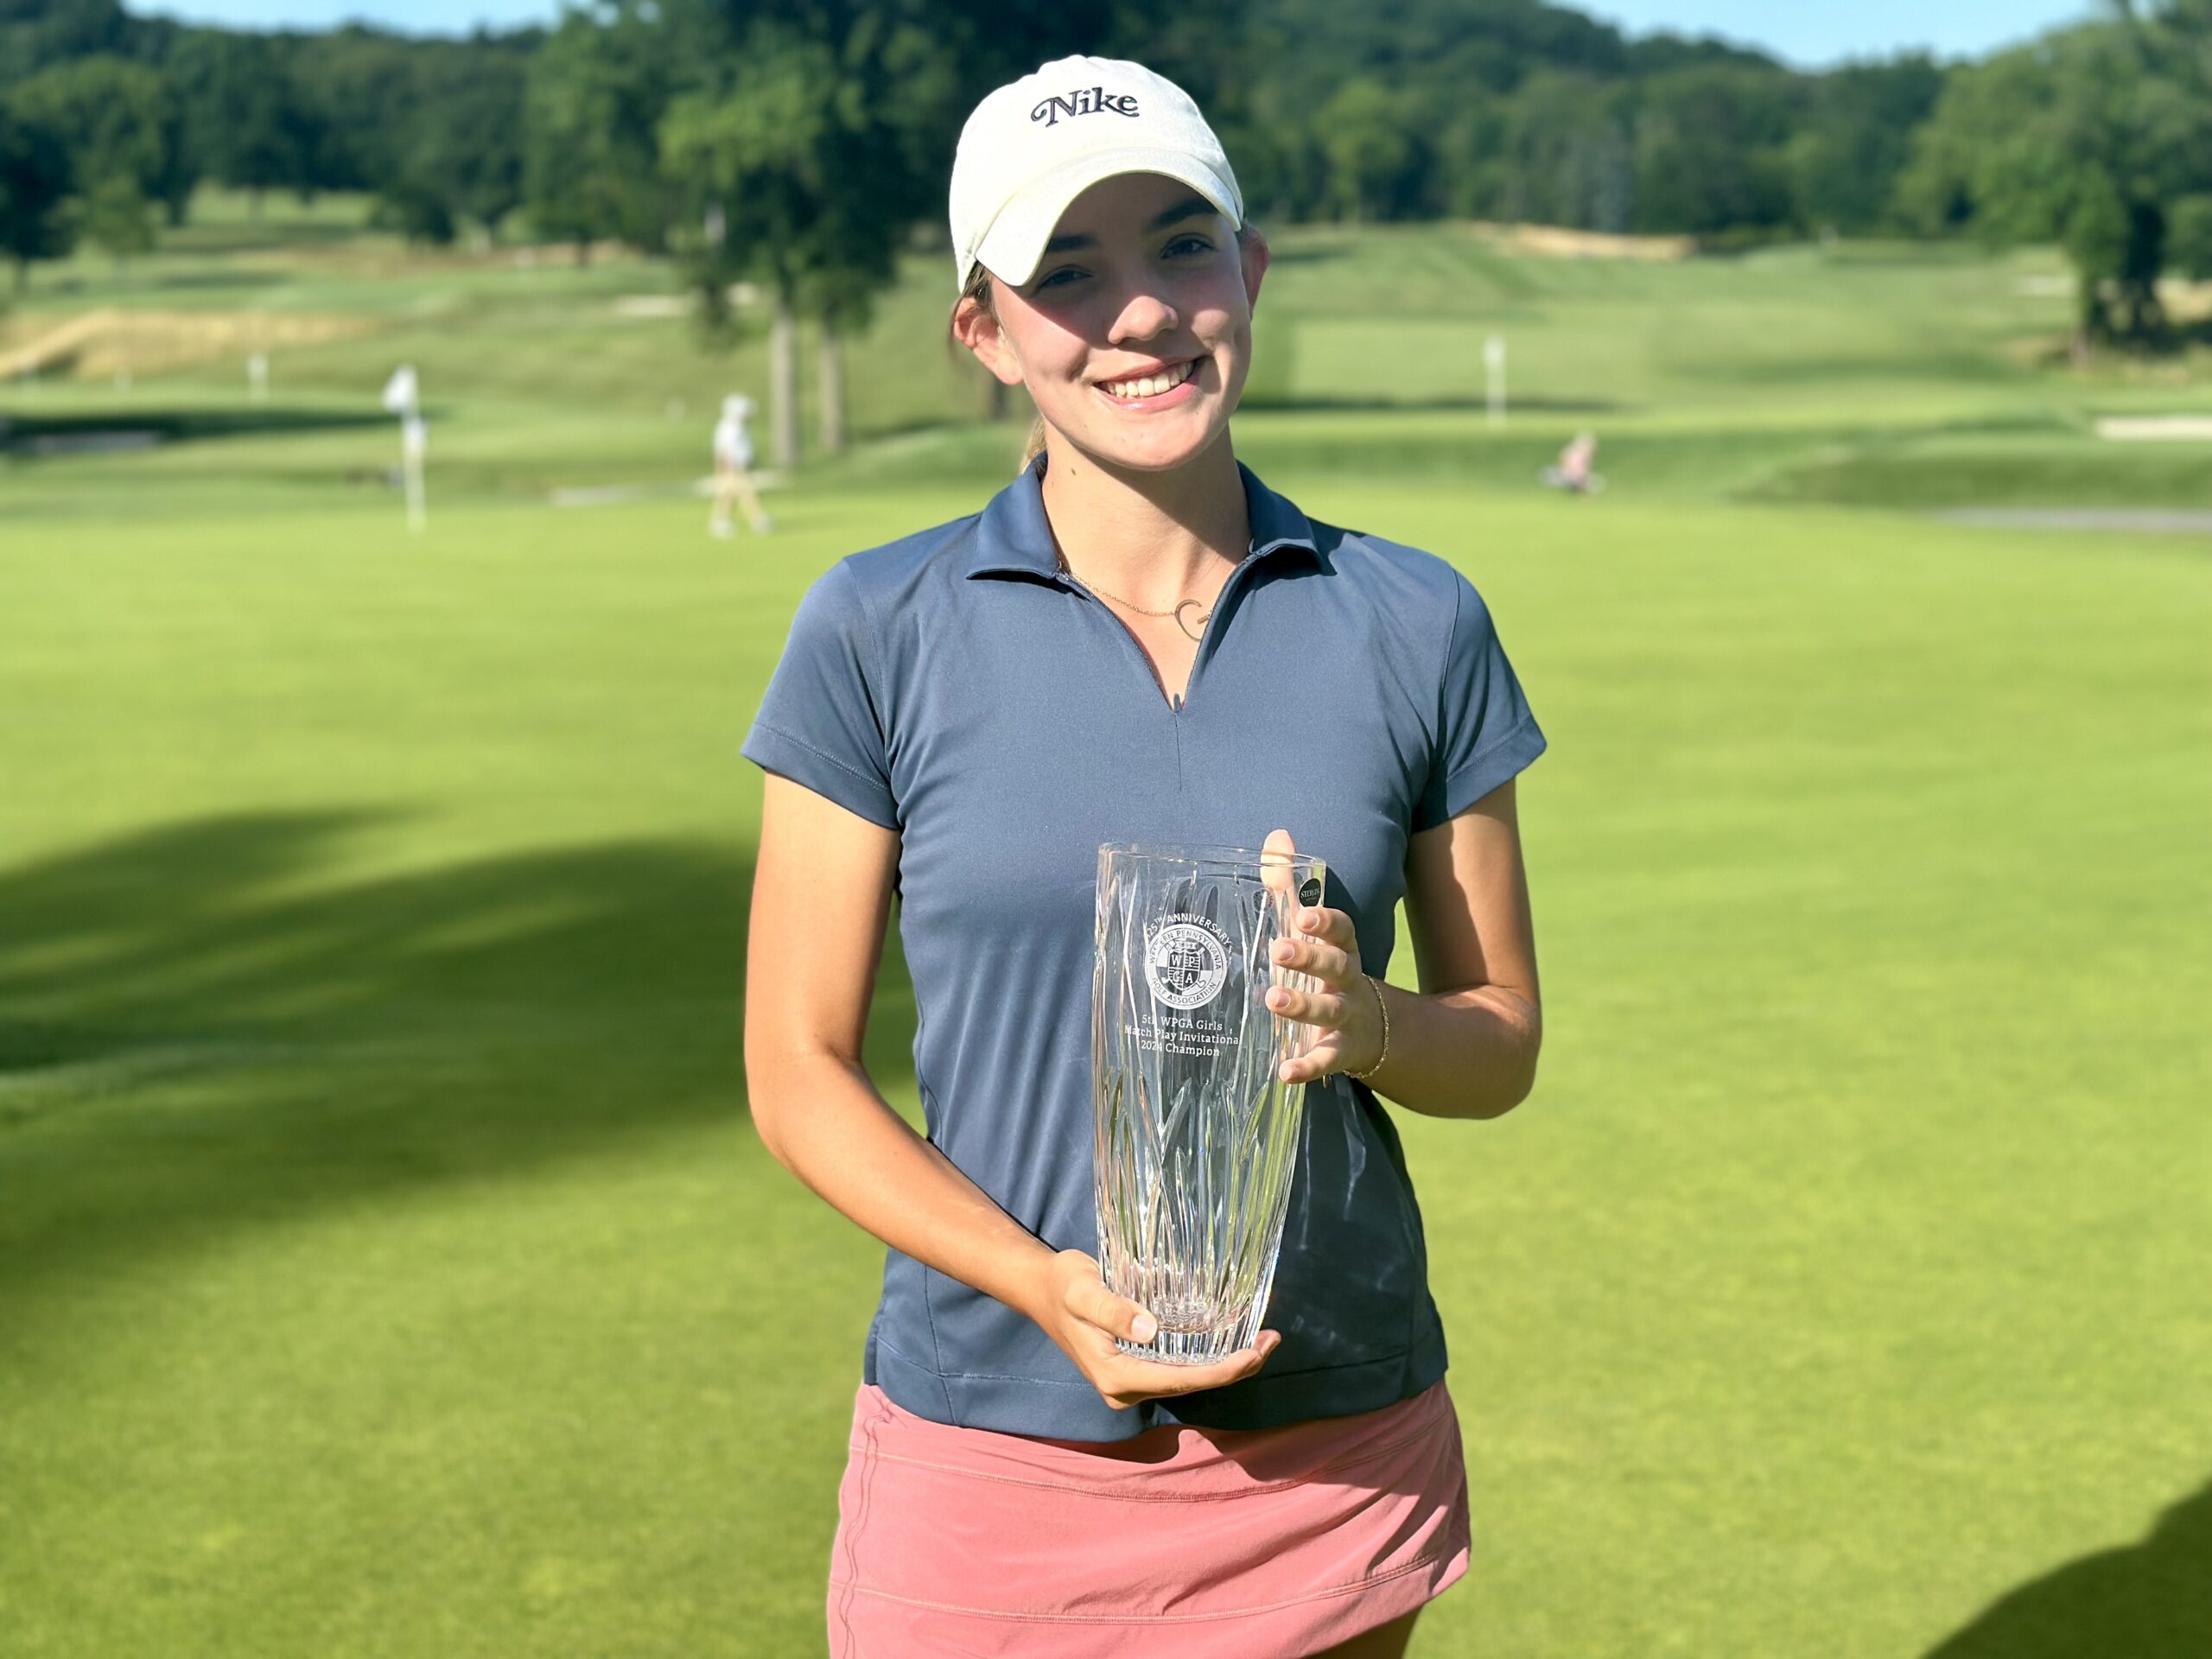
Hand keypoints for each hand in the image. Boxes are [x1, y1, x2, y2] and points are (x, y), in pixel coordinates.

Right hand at [1027, 1249, 1280, 1411]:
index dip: (1221, 1371)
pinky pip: (1180, 1367)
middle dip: (1234, 1368)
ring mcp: (1132, 1379)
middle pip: (1191, 1384)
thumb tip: (1150, 1331)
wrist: (1042, 1289)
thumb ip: (1113, 1311)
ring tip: (1264, 1340)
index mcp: (1115, 1377)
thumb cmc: (1062, 1286)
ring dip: (1227, 1363)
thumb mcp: (1083, 1292)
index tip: (1252, 1354)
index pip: (1180, 1380)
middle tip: (1271, 1340)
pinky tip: (1233, 1339)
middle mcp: (1126, 1387)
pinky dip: (1209, 1356)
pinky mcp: (1137, 1366)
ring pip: (1190, 1378)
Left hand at [1260, 827, 1383, 1084]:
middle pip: (1336, 966)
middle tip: (1279, 950)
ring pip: (1329, 1010)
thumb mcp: (1312, 932)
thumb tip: (1277, 836)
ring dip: (1303, 1006)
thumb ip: (1289, 888)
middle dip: (1310, 957)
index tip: (1303, 916)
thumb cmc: (1328, 970)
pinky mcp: (1341, 1051)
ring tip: (1273, 1001)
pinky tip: (1286, 1073)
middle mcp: (1348, 981)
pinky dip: (1308, 1067)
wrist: (1378, 1030)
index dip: (1326, 922)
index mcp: (1343, 949)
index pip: (1342, 930)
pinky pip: (1326, 1059)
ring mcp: (1348, 1018)